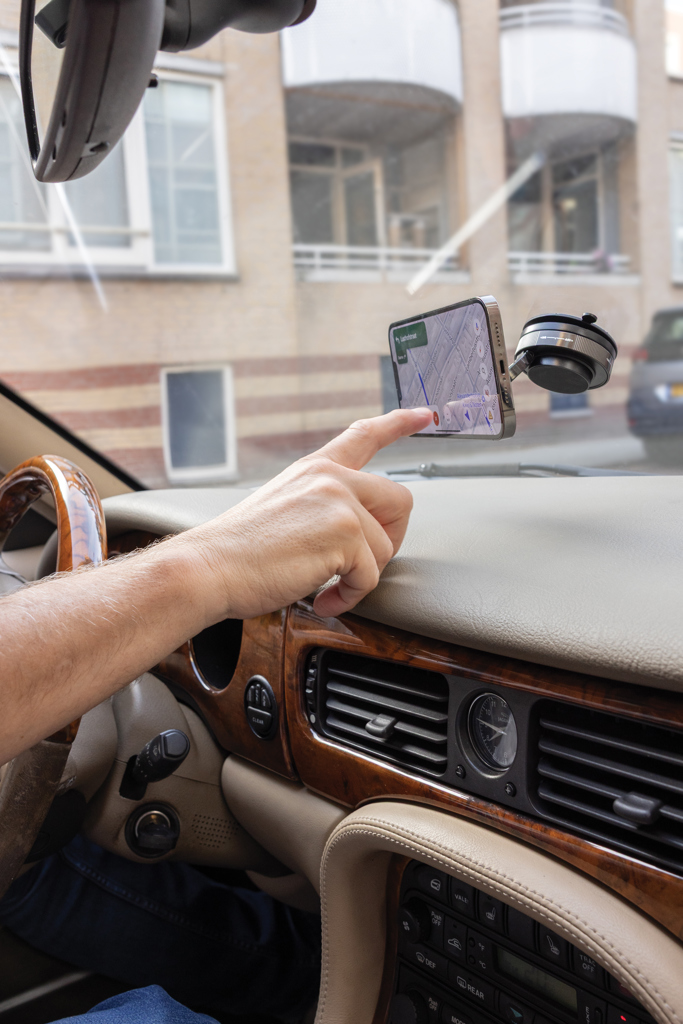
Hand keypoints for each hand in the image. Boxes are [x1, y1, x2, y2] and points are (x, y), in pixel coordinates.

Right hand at [190, 408, 432, 620]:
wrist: (208, 568)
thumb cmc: (238, 551)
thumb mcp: (284, 508)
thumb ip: (323, 506)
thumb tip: (357, 532)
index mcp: (316, 469)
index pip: (365, 435)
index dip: (399, 423)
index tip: (423, 415)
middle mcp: (331, 477)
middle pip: (400, 502)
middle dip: (390, 539)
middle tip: (359, 565)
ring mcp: (340, 502)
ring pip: (385, 548)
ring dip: (359, 578)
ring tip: (324, 587)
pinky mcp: (344, 534)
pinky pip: (370, 577)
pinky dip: (349, 597)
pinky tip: (321, 599)